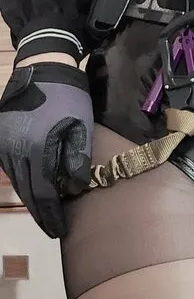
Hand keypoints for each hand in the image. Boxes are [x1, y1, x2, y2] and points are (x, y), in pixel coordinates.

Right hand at [0, 62, 93, 237]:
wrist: (43, 67)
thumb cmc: (68, 95)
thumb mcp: (80, 124)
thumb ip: (77, 157)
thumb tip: (75, 189)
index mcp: (38, 149)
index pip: (45, 192)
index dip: (52, 214)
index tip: (59, 231)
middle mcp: (15, 151)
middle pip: (28, 191)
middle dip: (40, 212)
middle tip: (51, 229)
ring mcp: (5, 144)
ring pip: (17, 181)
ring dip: (30, 198)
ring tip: (43, 213)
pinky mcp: (1, 137)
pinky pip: (10, 167)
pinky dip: (21, 181)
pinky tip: (31, 188)